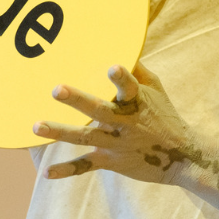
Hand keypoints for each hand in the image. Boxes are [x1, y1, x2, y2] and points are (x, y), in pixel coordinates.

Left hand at [35, 63, 218, 206]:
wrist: (181, 158)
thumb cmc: (165, 116)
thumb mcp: (157, 89)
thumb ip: (138, 69)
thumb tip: (123, 46)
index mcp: (138, 103)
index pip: (130, 87)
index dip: (122, 78)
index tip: (112, 68)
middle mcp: (125, 123)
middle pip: (99, 110)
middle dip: (78, 100)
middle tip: (56, 90)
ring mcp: (116, 144)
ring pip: (85, 137)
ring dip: (60, 132)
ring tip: (36, 126)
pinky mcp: (111, 161)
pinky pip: (86, 166)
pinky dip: (68, 170)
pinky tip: (47, 173)